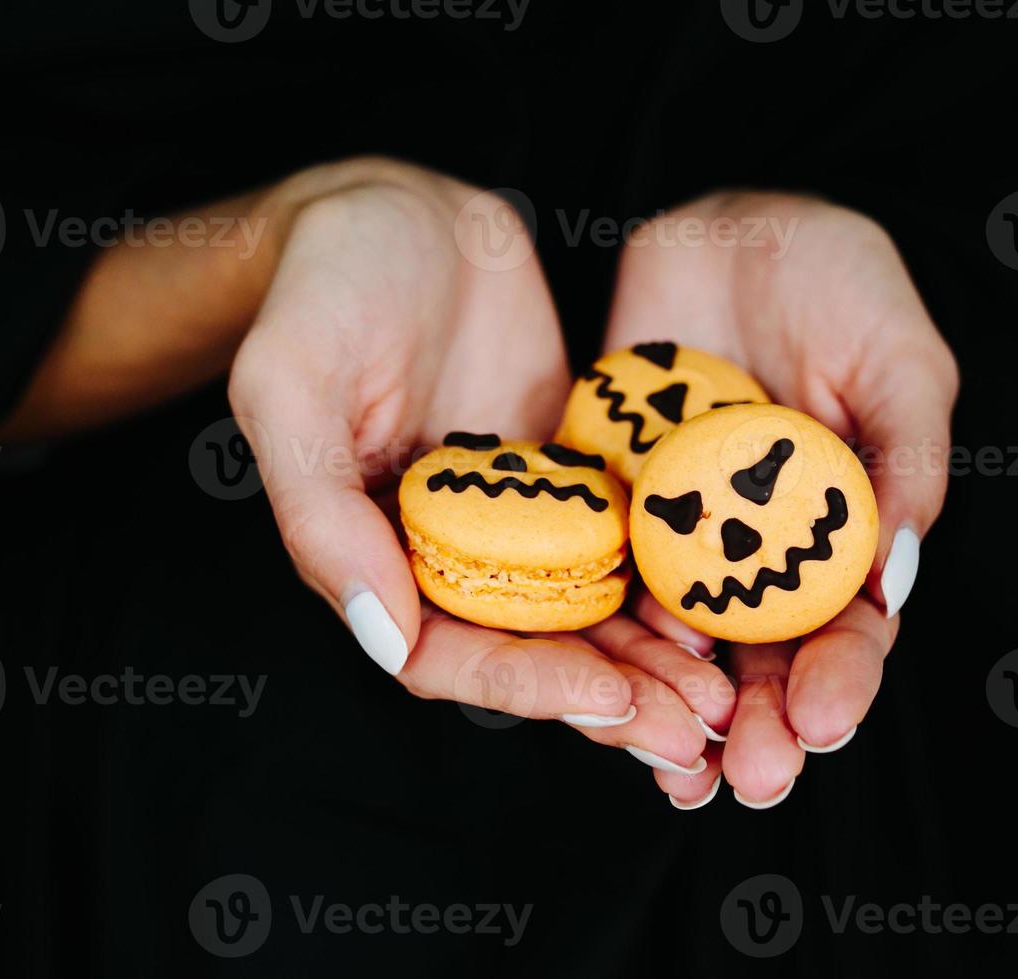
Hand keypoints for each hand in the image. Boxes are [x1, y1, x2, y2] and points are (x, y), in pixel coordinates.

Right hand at [227, 158, 724, 769]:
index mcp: (372, 552)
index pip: (445, 655)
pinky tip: (726, 612)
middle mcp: (445, 551)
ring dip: (648, 663)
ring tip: (723, 699)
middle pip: (529, 653)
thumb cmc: (323, 285)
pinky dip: (666, 587)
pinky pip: (621, 544)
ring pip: (584, 614)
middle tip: (696, 730)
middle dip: (608, 698)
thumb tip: (381, 636)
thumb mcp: (291, 383)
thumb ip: (319, 513)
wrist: (399, 209)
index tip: (607, 697)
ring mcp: (514, 518)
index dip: (525, 685)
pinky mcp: (569, 478)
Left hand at [601, 192, 957, 806]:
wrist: (735, 223)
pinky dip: (599, 635)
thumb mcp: (900, 361)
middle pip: (763, 658)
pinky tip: (598, 684)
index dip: (842, 679)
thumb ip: (907, 464)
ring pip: (679, 641)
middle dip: (762, 723)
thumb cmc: (840, 283)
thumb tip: (896, 581)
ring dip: (679, 708)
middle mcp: (762, 551)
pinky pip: (602, 578)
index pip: (848, 628)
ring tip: (676, 768)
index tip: (827, 720)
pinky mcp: (614, 505)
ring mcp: (685, 533)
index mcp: (843, 533)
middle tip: (756, 776)